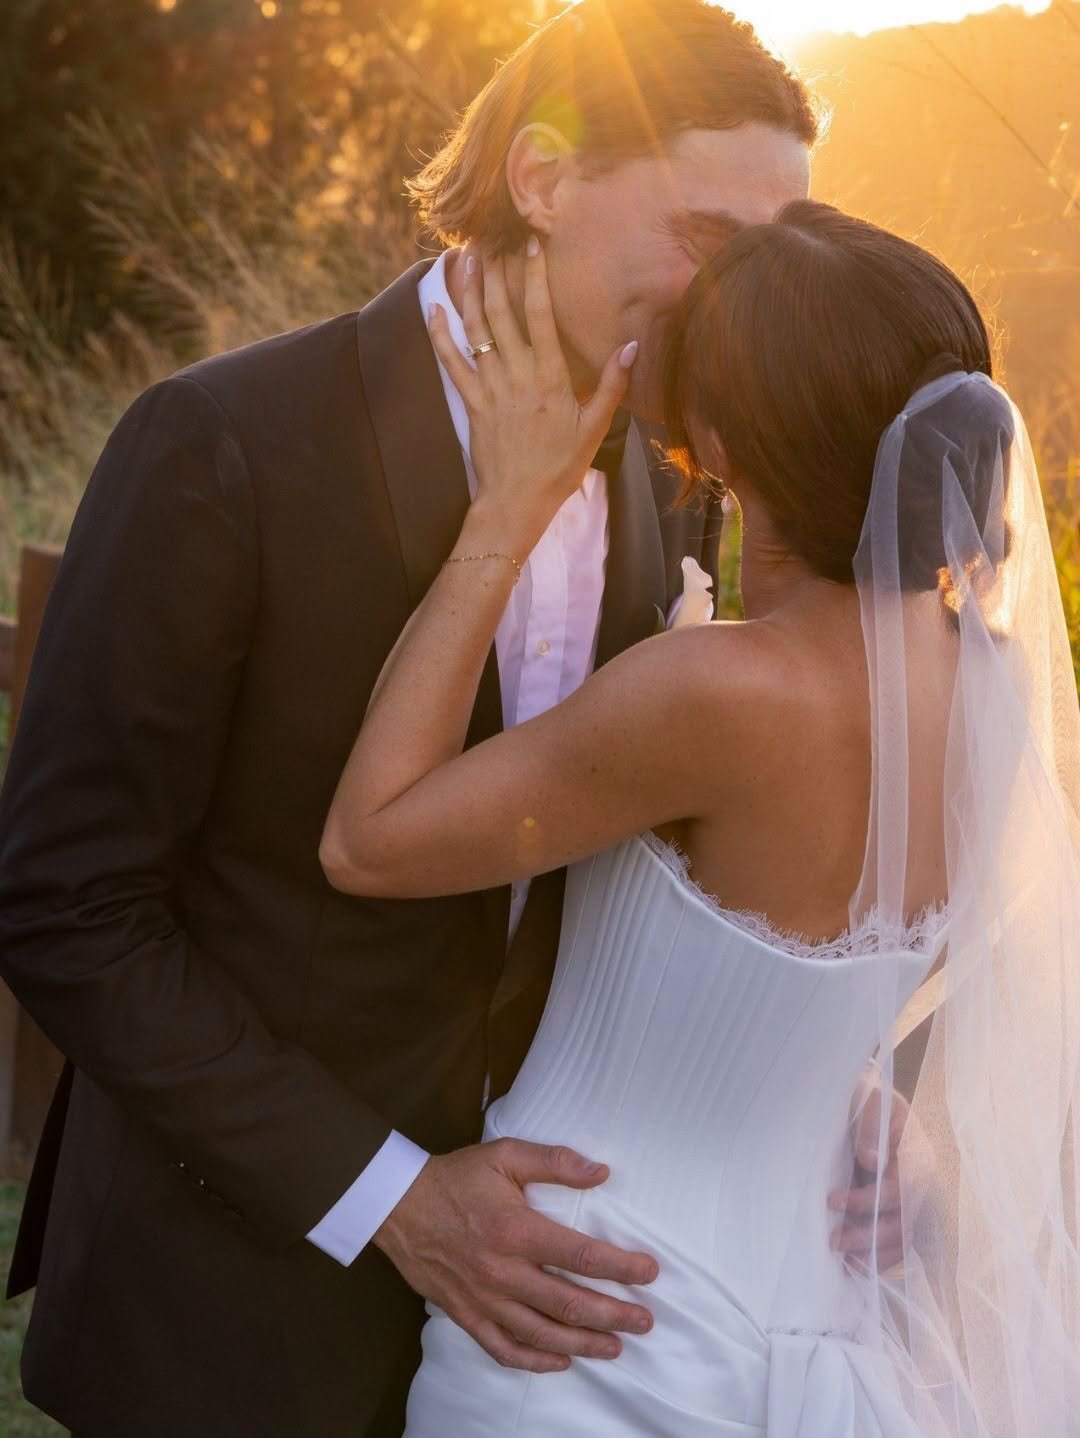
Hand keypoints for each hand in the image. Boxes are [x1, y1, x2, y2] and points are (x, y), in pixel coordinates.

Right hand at [374, 1138, 658, 1373]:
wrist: (399, 1204)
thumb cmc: (457, 1177)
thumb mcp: (505, 1155)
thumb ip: (554, 1162)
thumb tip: (601, 1172)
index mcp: (517, 1231)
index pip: (581, 1255)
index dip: (620, 1267)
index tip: (649, 1273)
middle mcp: (504, 1272)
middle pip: (569, 1303)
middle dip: (613, 1314)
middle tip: (645, 1321)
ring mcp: (484, 1299)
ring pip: (542, 1333)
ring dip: (583, 1343)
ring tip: (614, 1347)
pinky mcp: (465, 1315)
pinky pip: (503, 1349)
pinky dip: (534, 1360)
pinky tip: (559, 1361)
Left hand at [428, 240, 637, 555]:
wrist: (517, 503)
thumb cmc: (560, 468)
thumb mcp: (595, 430)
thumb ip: (612, 385)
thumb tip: (631, 345)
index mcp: (550, 378)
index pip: (541, 316)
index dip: (534, 278)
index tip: (530, 247)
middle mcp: (517, 376)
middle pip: (502, 313)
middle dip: (495, 272)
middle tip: (491, 239)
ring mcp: (490, 388)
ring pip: (475, 330)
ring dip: (468, 291)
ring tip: (465, 257)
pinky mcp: (471, 403)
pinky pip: (452, 363)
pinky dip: (440, 335)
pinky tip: (433, 308)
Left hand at [828, 1084, 930, 1271]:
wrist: (868, 1099)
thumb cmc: (868, 1097)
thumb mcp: (871, 1098)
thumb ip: (871, 1125)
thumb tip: (871, 1162)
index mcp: (917, 1154)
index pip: (900, 1189)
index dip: (867, 1201)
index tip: (832, 1201)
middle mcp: (920, 1182)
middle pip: (902, 1220)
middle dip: (868, 1235)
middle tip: (833, 1241)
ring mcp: (912, 1199)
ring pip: (902, 1237)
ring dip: (874, 1254)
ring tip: (846, 1265)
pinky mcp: (899, 1210)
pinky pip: (897, 1242)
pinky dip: (879, 1258)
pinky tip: (858, 1269)